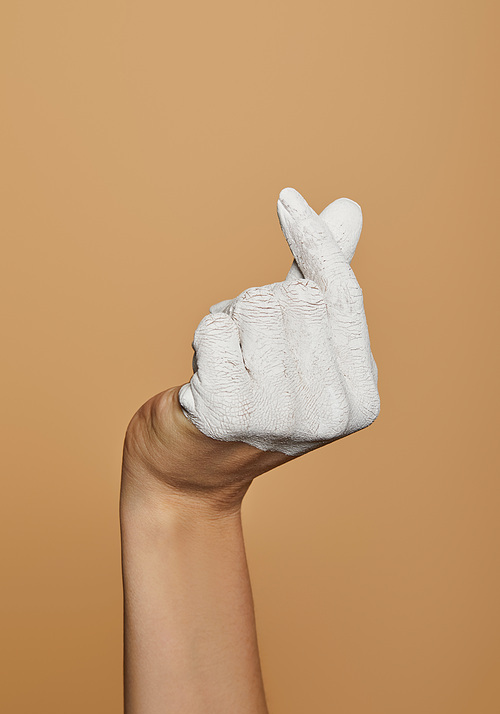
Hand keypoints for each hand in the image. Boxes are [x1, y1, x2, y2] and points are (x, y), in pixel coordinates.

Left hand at [122, 187, 379, 516]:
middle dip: (261, 304)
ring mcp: (281, 417)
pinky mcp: (229, 413)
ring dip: (232, 320)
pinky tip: (205, 378)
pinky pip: (216, 327)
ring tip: (229, 362)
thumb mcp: (300, 344)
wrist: (192, 470)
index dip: (315, 243)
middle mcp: (330, 413)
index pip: (342, 297)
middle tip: (248, 349)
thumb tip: (348, 209)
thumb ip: (323, 280)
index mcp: (361, 399)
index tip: (286, 198)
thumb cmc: (251, 399)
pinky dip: (205, 338)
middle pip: (295, 297)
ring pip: (255, 305)